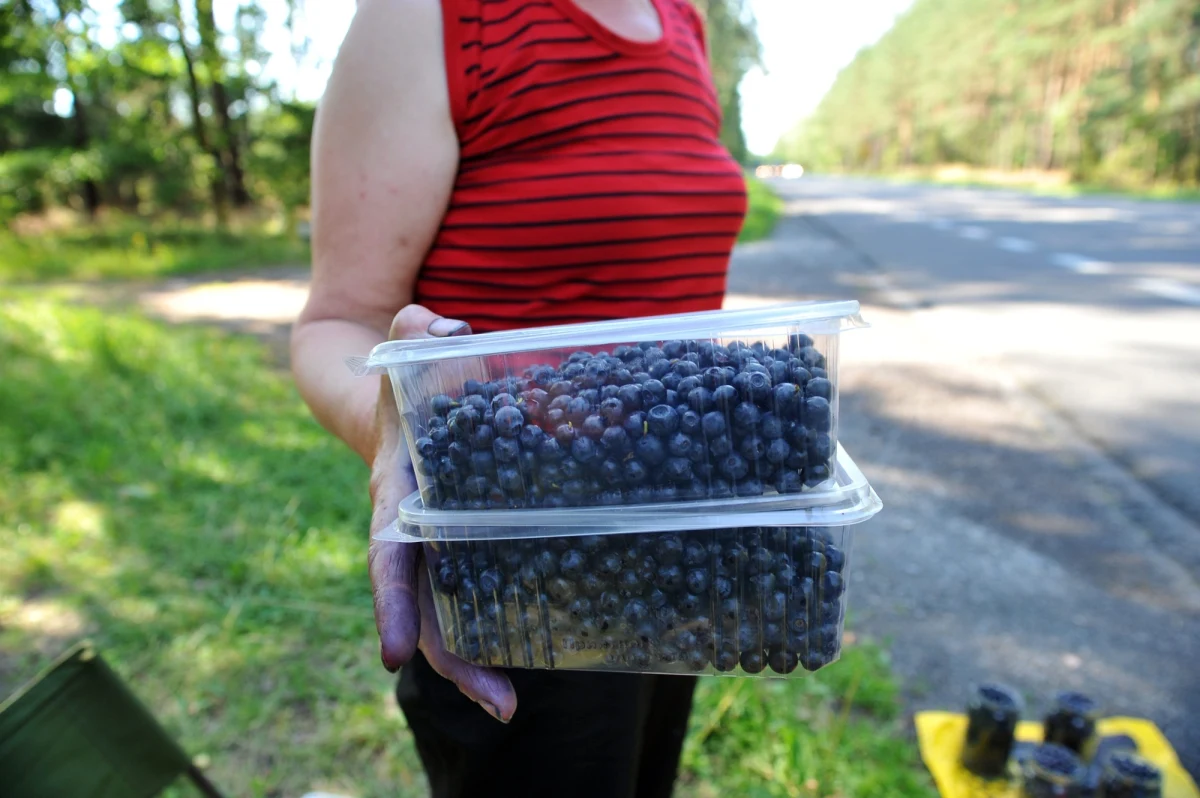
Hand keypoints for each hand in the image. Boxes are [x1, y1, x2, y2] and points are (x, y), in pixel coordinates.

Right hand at [367, 304, 516, 722]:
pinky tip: (533, 658)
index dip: (393, 605)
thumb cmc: (405, 382)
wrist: (399, 403)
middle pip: (424, 611)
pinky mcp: (469, 547)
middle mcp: (413, 534)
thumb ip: (416, 332)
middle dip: (452, 662)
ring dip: (477, 663)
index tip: (394, 656)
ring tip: (510, 707)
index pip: (388, 557)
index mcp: (395, 494)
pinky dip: (499, 628)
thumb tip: (442, 325)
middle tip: (500, 706)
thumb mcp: (406, 352)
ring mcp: (440, 548)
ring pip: (450, 617)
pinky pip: (481, 593)